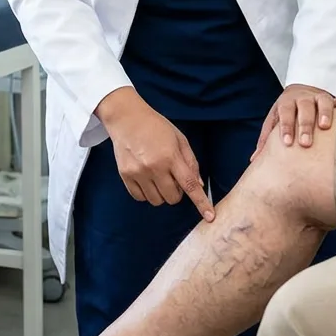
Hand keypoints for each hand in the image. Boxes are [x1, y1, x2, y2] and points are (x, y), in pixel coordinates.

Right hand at [97, 89, 214, 221]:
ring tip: (158, 176)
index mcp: (170, 156)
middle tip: (172, 176)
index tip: (210, 216)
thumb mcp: (179, 138)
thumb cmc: (155, 126)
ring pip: (157, 201)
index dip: (201, 202)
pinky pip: (140, 198)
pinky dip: (147, 193)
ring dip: (162, 193)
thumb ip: (191, 161)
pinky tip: (146, 178)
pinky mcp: (125, 176)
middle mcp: (154, 167)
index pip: (190, 185)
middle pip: (173, 198)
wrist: (126, 118)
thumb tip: (199, 184)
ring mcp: (138, 173)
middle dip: (177, 191)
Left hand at [253, 84, 335, 156]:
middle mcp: (302, 98)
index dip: (286, 127)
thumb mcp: (274, 121)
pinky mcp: (332, 98)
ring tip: (325, 126)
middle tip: (306, 142)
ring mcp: (318, 97)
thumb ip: (266, 138)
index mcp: (286, 103)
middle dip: (305, 125)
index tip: (288, 143)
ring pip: (322, 101)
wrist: (299, 91)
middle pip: (304, 108)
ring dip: (324, 112)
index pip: (285, 113)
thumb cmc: (285, 112)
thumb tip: (254, 160)